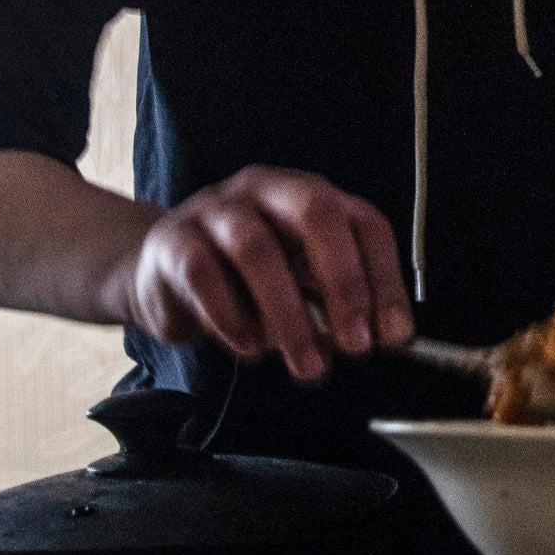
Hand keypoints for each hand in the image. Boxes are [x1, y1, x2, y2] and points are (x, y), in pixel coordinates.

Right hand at [111, 166, 411, 383]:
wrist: (161, 272)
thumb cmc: (243, 279)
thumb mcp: (299, 283)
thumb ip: (337, 304)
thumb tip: (379, 337)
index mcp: (308, 195)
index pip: (362, 222)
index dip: (385, 279)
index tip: (393, 335)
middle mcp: (265, 191)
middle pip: (315, 212)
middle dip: (344, 282)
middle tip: (354, 346)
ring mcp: (215, 211)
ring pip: (256, 248)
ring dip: (289, 315)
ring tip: (307, 364)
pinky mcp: (173, 242)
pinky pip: (202, 273)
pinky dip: (232, 317)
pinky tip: (251, 347)